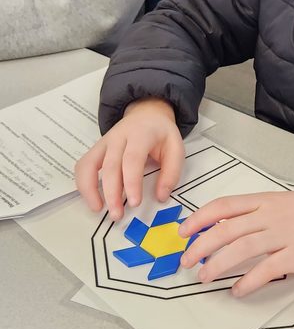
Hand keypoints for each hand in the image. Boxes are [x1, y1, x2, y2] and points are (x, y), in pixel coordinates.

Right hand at [75, 98, 183, 220]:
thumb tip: (161, 196)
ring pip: (88, 164)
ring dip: (90, 189)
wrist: (146, 113)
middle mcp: (118, 137)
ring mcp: (103, 142)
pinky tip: (93, 199)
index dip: (132, 182)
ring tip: (98, 209)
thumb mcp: (176, 147)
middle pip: (110, 165)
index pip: (132, 159)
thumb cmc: (161, 133)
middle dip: (112, 193)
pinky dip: (83, 183)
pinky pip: (83, 165)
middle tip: (117, 215)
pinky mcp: (96, 149)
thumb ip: (172, 172)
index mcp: (141, 134)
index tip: (135, 203)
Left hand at [178, 187, 293, 296]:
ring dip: (218, 264)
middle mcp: (269, 216)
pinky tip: (237, 290)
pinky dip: (249, 281)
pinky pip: (267, 269)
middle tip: (186, 261)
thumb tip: (225, 226)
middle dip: (201, 246)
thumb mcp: (280, 201)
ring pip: (241, 248)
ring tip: (204, 277)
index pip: (223, 206)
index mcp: (264, 200)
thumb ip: (254, 212)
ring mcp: (283, 235)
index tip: (184, 231)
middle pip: (226, 229)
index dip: (199, 219)